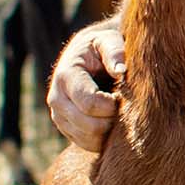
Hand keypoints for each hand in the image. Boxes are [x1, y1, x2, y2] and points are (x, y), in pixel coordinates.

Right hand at [47, 25, 126, 151]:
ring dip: (110, 131)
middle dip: (113, 121)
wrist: (89, 56)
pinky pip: (88, 145)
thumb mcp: (108, 40)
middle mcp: (56, 99)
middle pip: (89, 126)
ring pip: (88, 139)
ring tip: (121, 112)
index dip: (113, 106)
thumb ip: (115, 51)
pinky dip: (104, 138)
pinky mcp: (67, 128)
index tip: (126, 96)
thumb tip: (121, 69)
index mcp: (66, 76)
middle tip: (127, 107)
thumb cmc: (103, 46)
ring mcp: (59, 116)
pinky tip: (114, 121)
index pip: (90, 104)